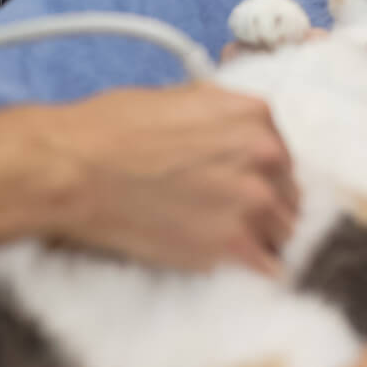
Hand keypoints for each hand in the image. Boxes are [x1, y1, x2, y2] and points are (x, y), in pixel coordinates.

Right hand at [16, 85, 297, 274]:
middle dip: (268, 202)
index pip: (285, 151)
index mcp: (254, 115)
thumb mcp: (178, 98)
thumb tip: (231, 133)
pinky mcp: (232, 247)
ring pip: (285, 230)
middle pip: (289, 192)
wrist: (76, 169)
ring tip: (232, 239)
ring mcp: (251, 204)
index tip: (248, 179)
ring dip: (264, 236)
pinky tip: (237, 265)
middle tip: (234, 211)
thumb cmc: (111, 128)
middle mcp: (265, 157)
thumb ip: (221, 117)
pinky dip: (256, 268)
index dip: (264, 168)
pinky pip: (269, 266)